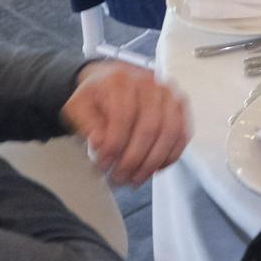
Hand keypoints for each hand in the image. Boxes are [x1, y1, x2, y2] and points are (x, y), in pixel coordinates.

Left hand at [62, 62, 190, 186]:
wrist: (114, 81)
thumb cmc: (96, 98)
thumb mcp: (78, 107)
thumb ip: (86, 124)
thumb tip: (101, 142)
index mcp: (120, 81)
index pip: (123, 116)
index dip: (114, 146)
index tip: (103, 165)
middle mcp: (150, 84)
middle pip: (149, 127)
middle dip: (134, 159)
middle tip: (119, 178)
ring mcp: (169, 94)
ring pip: (170, 132)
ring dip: (152, 162)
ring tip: (135, 179)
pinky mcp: (181, 106)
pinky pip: (182, 135)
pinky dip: (170, 156)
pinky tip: (153, 169)